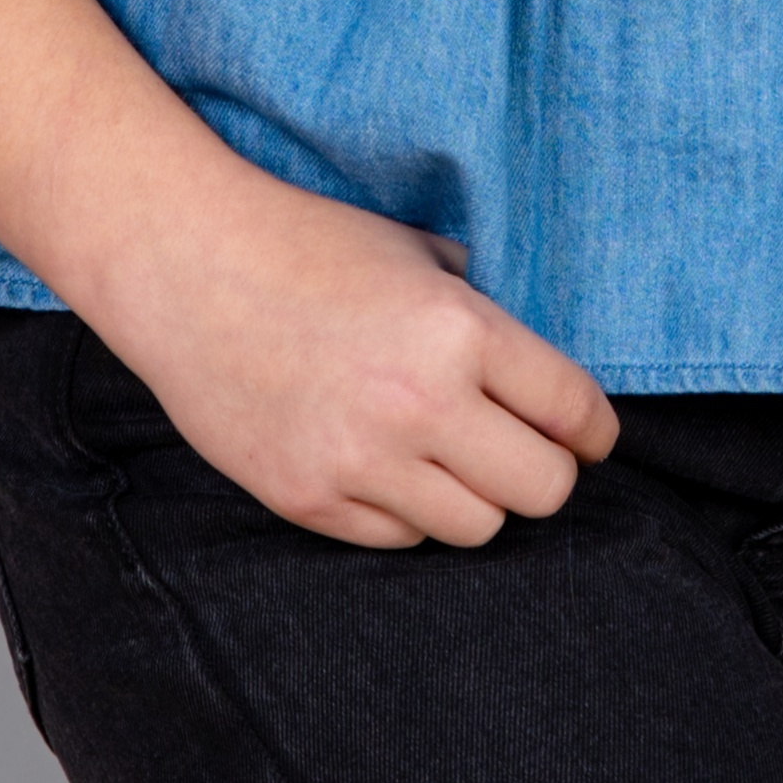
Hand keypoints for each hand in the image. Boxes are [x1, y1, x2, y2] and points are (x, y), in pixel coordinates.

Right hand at [93, 164, 618, 552]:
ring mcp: (361, 460)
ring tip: (447, 457)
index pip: (574, 411)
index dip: (596, 432)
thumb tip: (535, 370)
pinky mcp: (308, 499)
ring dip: (475, 496)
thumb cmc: (308, 244)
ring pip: (477, 528)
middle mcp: (420, 403)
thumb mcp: (416, 250)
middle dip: (545, 472)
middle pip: (543, 490)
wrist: (187, 265)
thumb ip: (482, 307)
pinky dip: (405, 511)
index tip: (592, 439)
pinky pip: (400, 539)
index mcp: (460, 331)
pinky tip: (382, 464)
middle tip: (524, 451)